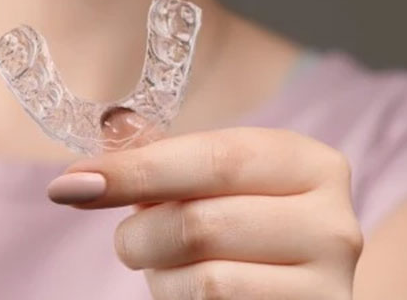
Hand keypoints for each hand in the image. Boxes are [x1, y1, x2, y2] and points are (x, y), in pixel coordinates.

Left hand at [46, 126, 362, 298]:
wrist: (293, 289)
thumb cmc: (248, 227)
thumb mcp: (218, 181)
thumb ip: (167, 153)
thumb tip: (114, 123)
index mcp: (312, 163)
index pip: (214, 157)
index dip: (137, 170)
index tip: (73, 182)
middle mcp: (333, 222)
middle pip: (201, 222)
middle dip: (140, 232)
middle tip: (126, 238)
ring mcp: (328, 284)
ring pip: (204, 278)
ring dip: (161, 275)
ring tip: (170, 266)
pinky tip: (192, 291)